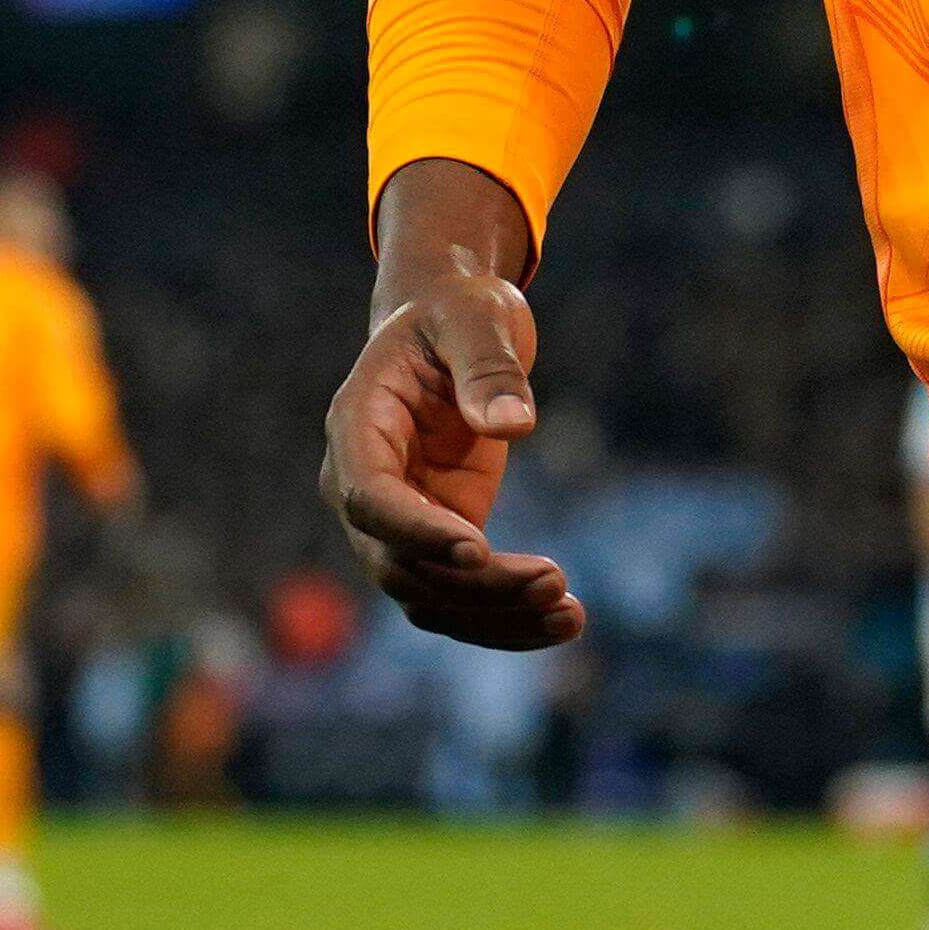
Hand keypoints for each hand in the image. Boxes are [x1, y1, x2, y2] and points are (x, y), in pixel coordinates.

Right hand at [321, 157, 583, 650]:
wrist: (455, 327)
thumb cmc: (457, 310)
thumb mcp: (474, 315)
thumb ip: (487, 365)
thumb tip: (514, 425)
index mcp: (358, 425)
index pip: (369, 498)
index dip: (415, 531)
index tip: (476, 550)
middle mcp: (365, 487)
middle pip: (401, 564)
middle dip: (474, 585)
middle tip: (554, 581)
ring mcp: (401, 520)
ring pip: (431, 597)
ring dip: (496, 617)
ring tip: (570, 616)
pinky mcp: (441, 536)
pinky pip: (462, 594)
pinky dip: (508, 617)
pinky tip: (566, 620)